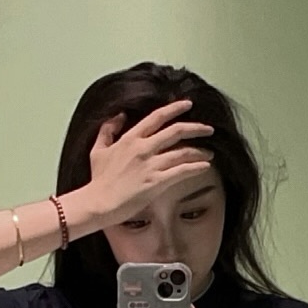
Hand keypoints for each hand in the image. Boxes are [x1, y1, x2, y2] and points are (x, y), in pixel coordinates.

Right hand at [86, 99, 214, 222]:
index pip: (157, 117)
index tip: (188, 104)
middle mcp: (143, 148)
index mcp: (131, 138)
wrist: (97, 203)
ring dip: (199, 151)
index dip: (175, 108)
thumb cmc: (98, 181)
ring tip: (209, 153)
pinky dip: (196, 167)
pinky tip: (205, 167)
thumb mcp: (98, 150)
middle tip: (208, 129)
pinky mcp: (156, 182)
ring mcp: (151, 165)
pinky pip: (181, 171)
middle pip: (176, 131)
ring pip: (182, 152)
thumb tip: (119, 116)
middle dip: (196, 128)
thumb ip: (108, 130)